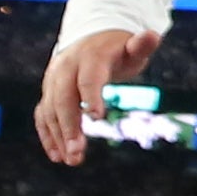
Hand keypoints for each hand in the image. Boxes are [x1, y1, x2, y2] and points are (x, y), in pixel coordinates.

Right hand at [35, 25, 161, 165]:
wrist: (90, 38)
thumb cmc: (118, 48)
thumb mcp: (132, 46)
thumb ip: (141, 45)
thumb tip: (153, 35)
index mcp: (89, 57)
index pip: (88, 78)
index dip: (91, 96)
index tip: (97, 118)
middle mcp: (66, 68)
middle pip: (63, 98)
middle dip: (69, 126)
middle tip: (77, 152)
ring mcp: (54, 81)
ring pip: (50, 109)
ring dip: (58, 136)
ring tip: (71, 160)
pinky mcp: (48, 92)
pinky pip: (43, 114)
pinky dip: (47, 134)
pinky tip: (56, 155)